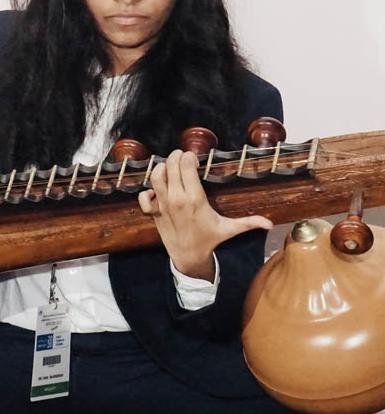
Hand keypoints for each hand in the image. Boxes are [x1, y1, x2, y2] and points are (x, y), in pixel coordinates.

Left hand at [138, 149, 272, 280]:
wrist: (188, 256)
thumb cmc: (209, 240)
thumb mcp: (229, 229)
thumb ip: (249, 223)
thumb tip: (270, 224)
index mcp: (195, 198)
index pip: (186, 165)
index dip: (190, 157)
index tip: (196, 161)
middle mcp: (177, 199)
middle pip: (171, 165)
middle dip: (177, 157)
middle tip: (184, 160)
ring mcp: (163, 205)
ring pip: (156, 175)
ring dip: (162, 168)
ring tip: (172, 169)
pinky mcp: (153, 212)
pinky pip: (144, 196)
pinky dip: (148, 190)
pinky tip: (158, 190)